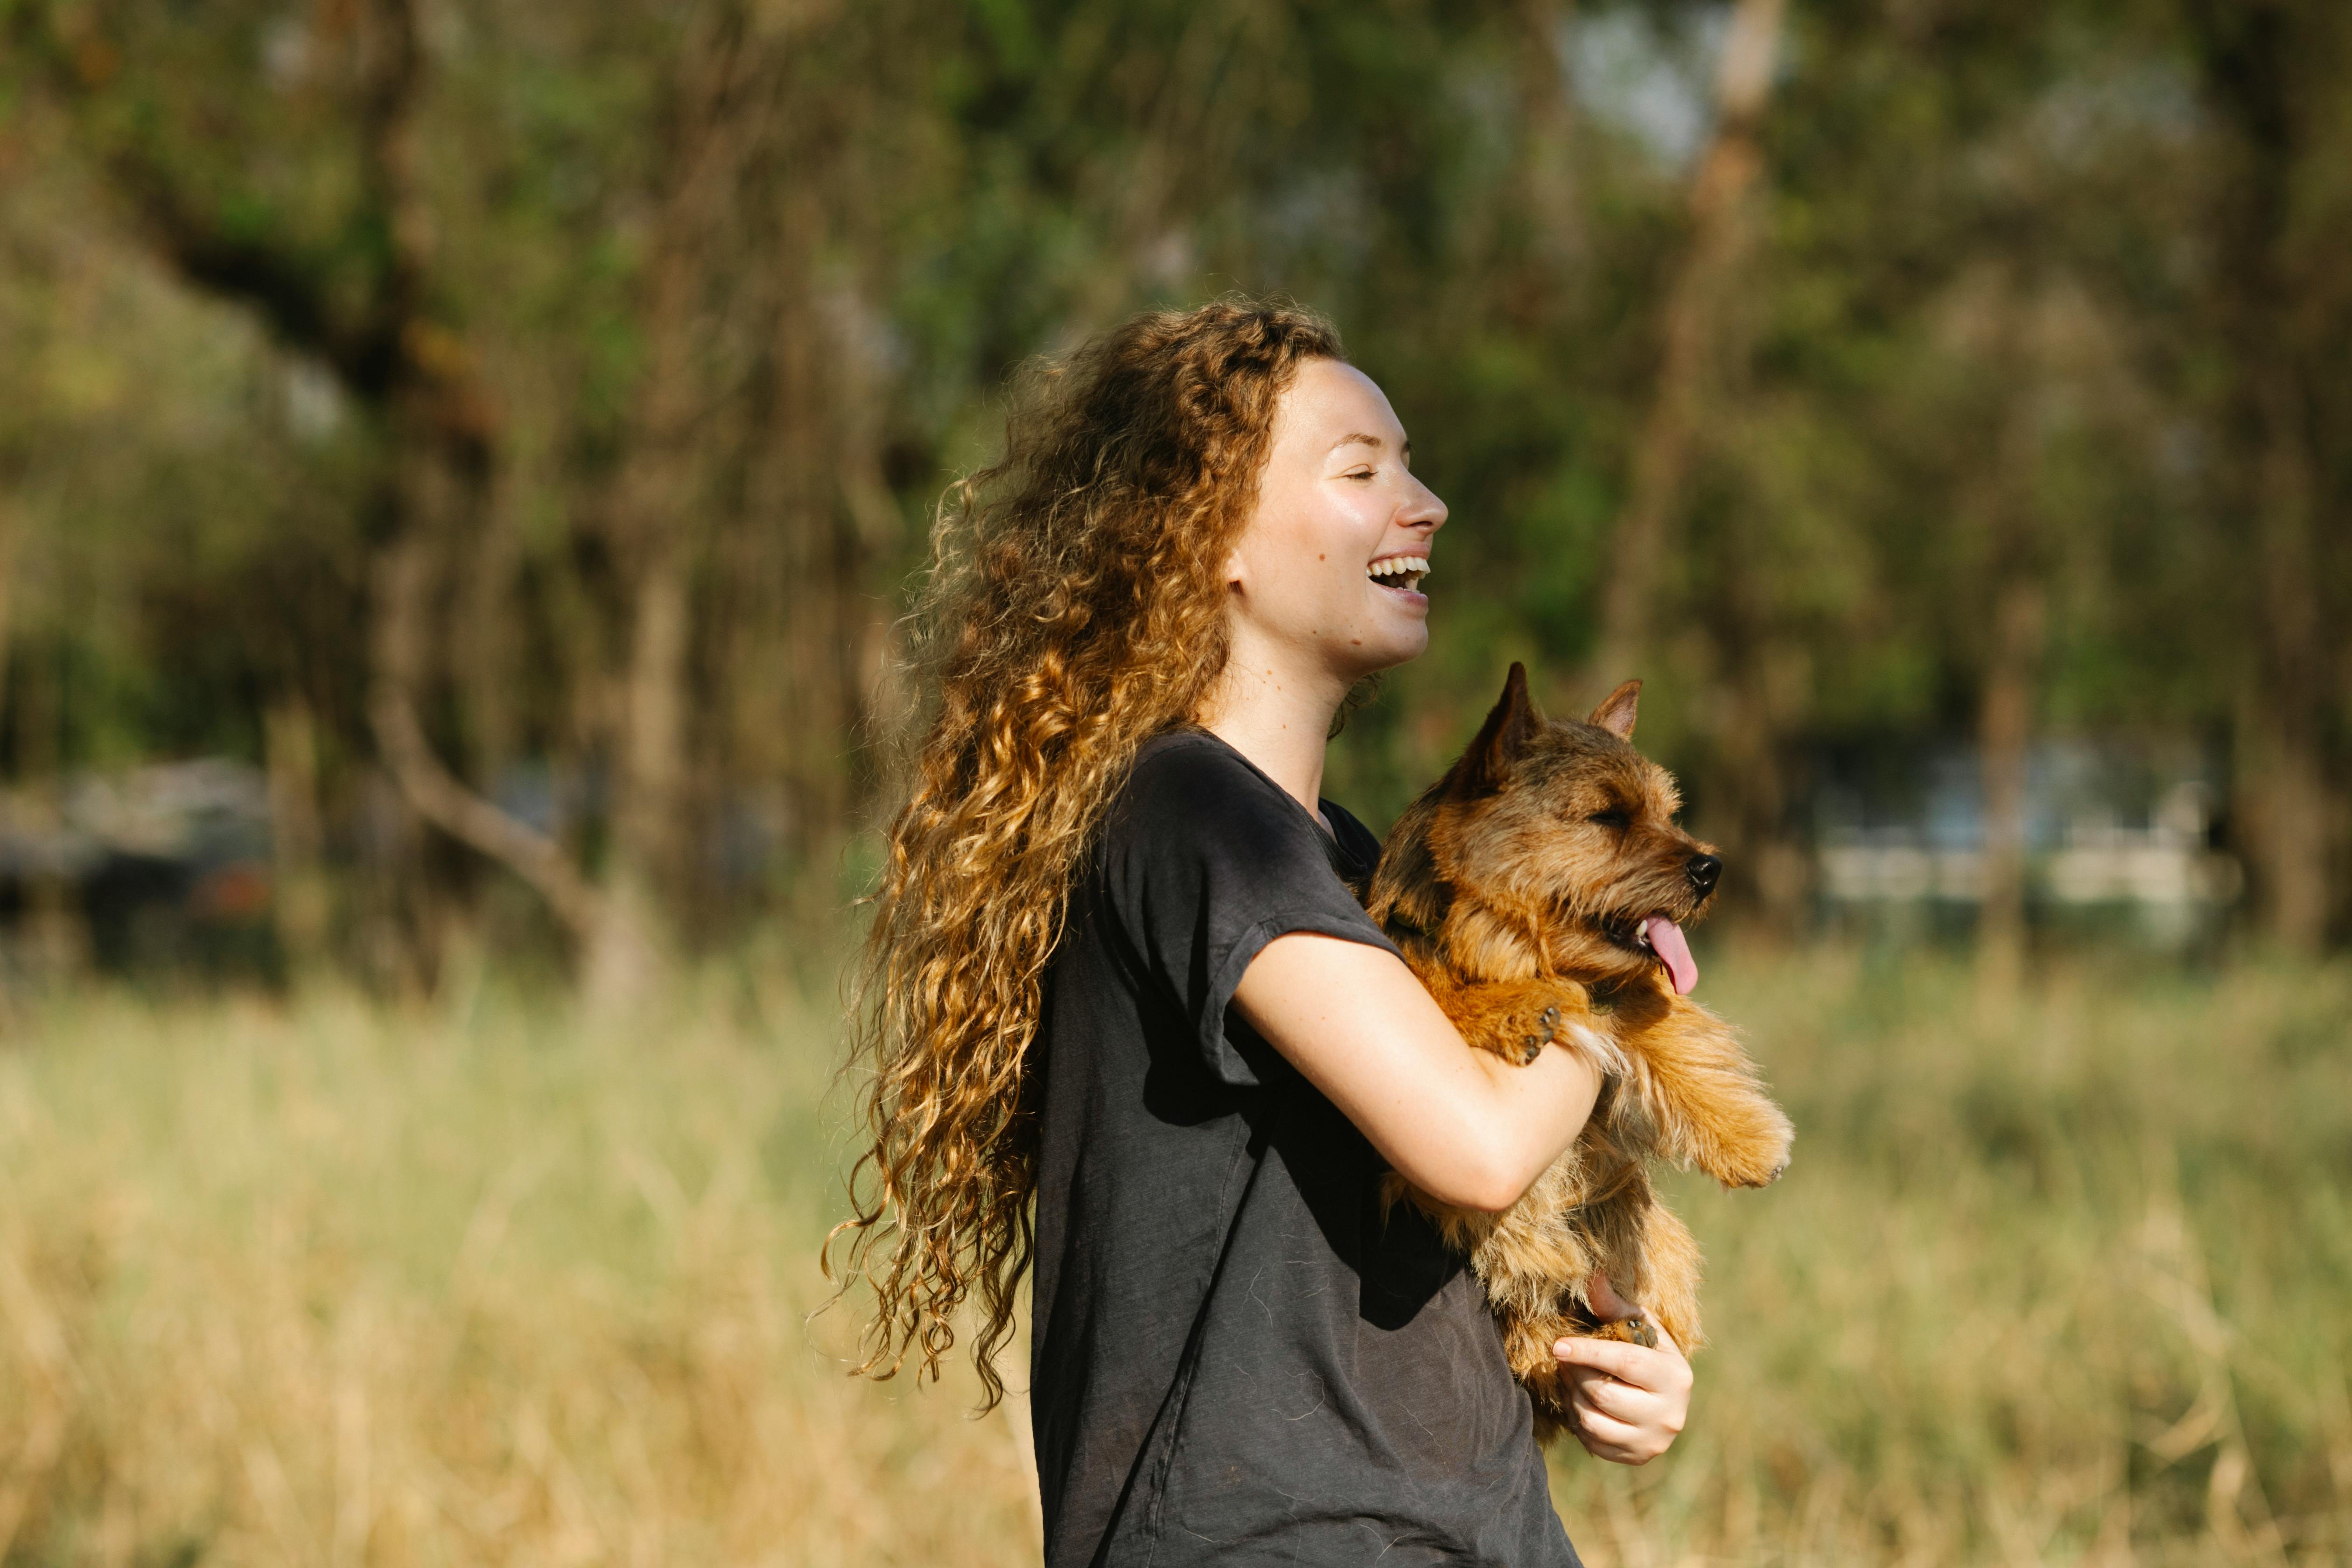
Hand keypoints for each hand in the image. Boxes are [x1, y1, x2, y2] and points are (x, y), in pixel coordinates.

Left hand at [1551, 1274, 1691, 1464]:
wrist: (1664, 1397)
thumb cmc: (1648, 1351)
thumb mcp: (1640, 1326)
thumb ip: (1615, 1305)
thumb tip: (1592, 1276)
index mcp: (1676, 1377)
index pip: (1625, 1362)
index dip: (1587, 1352)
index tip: (1557, 1344)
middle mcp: (1670, 1415)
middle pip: (1603, 1394)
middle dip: (1574, 1373)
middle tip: (1561, 1358)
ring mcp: (1653, 1442)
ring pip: (1592, 1420)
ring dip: (1570, 1395)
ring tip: (1567, 1377)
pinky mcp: (1636, 1458)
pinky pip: (1591, 1441)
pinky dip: (1576, 1419)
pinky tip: (1576, 1399)